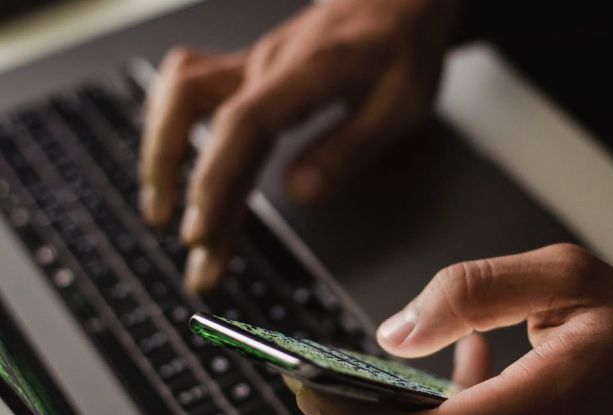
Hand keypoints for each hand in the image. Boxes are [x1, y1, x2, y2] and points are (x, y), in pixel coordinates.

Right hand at [139, 0, 461, 292]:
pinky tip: (174, 165)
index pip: (242, 124)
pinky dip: (173, 130)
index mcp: (308, 71)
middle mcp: (267, 63)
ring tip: (161, 210)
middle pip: (198, 114)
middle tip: (189, 245)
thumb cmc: (403, 47)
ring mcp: (252, 64)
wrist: (396, 0)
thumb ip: (349, 148)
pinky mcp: (248, 71)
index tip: (201, 230)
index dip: (214, 179)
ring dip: (161, 152)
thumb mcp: (400, 104)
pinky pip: (190, 90)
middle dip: (178, 183)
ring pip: (180, 96)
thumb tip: (299, 193)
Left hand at [286, 244, 612, 413]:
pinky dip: (444, 408)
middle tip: (325, 387)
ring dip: (405, 409)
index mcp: (542, 401)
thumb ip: (474, 292)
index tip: (314, 390)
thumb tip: (397, 330)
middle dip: (370, 412)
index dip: (361, 413)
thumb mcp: (563, 277)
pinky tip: (452, 374)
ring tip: (371, 383)